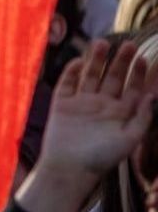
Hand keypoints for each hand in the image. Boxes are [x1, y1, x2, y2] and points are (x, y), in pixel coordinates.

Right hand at [22, 40, 157, 211]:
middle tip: (128, 45)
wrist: (68, 168)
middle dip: (120, 62)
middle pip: (112, 78)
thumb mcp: (129, 140)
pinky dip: (71, 72)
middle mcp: (102, 106)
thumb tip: (150, 95)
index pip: (132, 88)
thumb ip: (142, 117)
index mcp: (120, 114)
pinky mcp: (62, 105)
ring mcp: (81, 104)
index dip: (138, 74)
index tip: (142, 58)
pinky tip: (77, 61)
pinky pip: (66, 84)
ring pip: (90, 76)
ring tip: (101, 43)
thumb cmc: (101, 158)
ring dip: (96, 61)